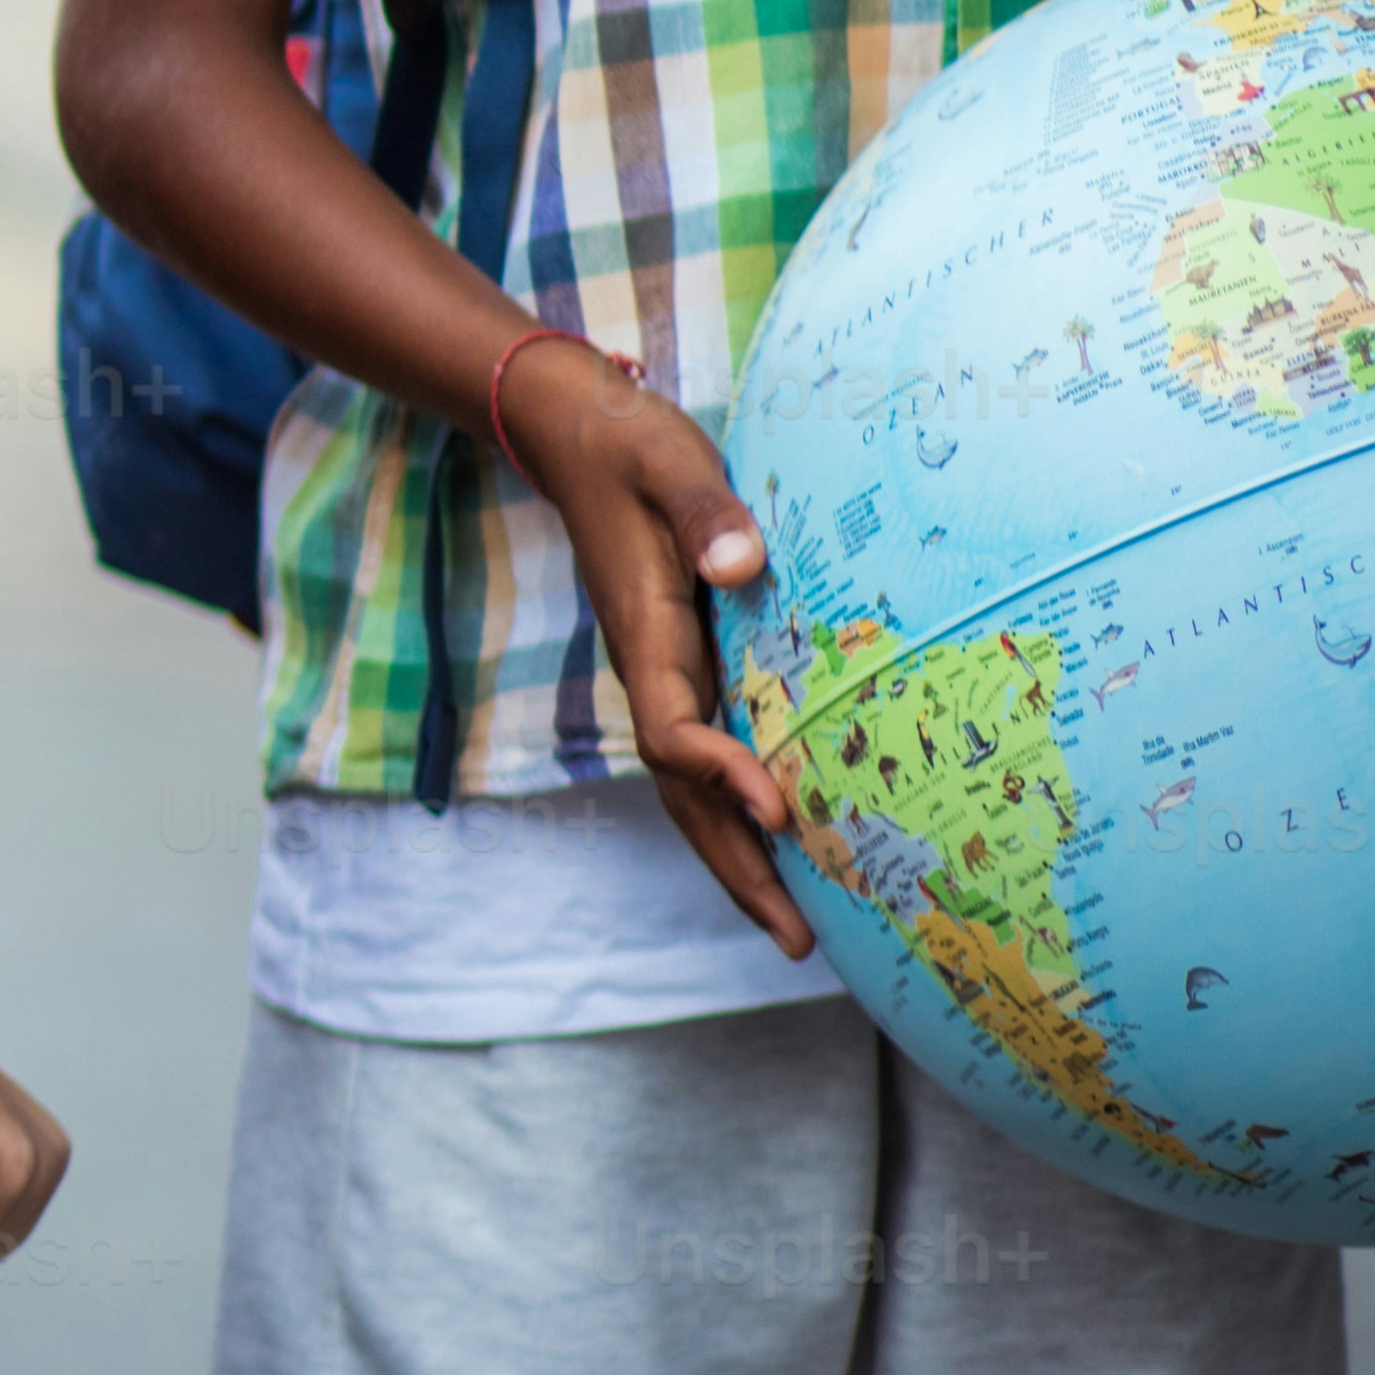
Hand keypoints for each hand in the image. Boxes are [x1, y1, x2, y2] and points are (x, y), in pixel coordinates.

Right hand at [532, 347, 808, 954]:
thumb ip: (705, 510)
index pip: (674, 731)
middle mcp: (647, 672)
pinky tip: (782, 841)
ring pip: (689, 791)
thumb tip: (738, 564)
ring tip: (797, 926)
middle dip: (736, 868)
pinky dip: (735, 814)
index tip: (782, 811)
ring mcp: (660, 676)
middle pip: (681, 795)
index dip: (725, 776)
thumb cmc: (630, 445)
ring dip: (737, 859)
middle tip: (799, 940)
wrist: (575, 434)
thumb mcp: (669, 461)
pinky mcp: (678, 669)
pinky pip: (702, 761)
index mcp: (645, 635)